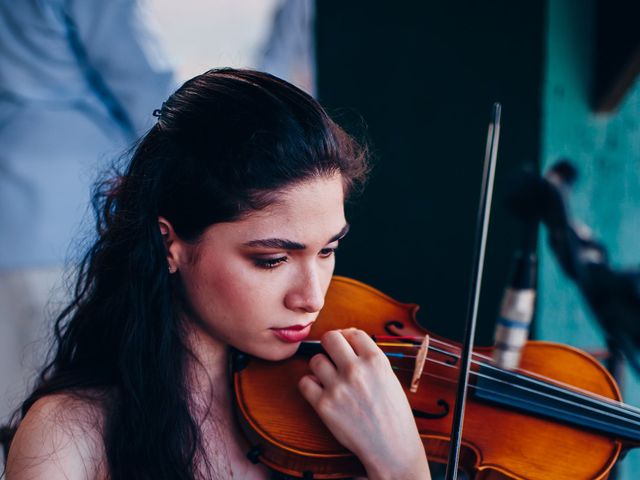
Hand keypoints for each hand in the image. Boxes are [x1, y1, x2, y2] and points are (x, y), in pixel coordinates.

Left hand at [298, 328, 430, 479]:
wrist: (392, 447)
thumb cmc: (393, 414)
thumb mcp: (389, 377)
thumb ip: (369, 358)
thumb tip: (347, 341)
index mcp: (376, 360)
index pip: (353, 332)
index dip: (347, 337)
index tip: (345, 345)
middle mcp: (356, 369)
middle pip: (330, 338)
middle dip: (330, 345)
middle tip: (332, 356)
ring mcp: (338, 387)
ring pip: (315, 360)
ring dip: (320, 367)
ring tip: (329, 378)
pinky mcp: (324, 405)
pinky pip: (305, 382)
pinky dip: (310, 385)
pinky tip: (321, 392)